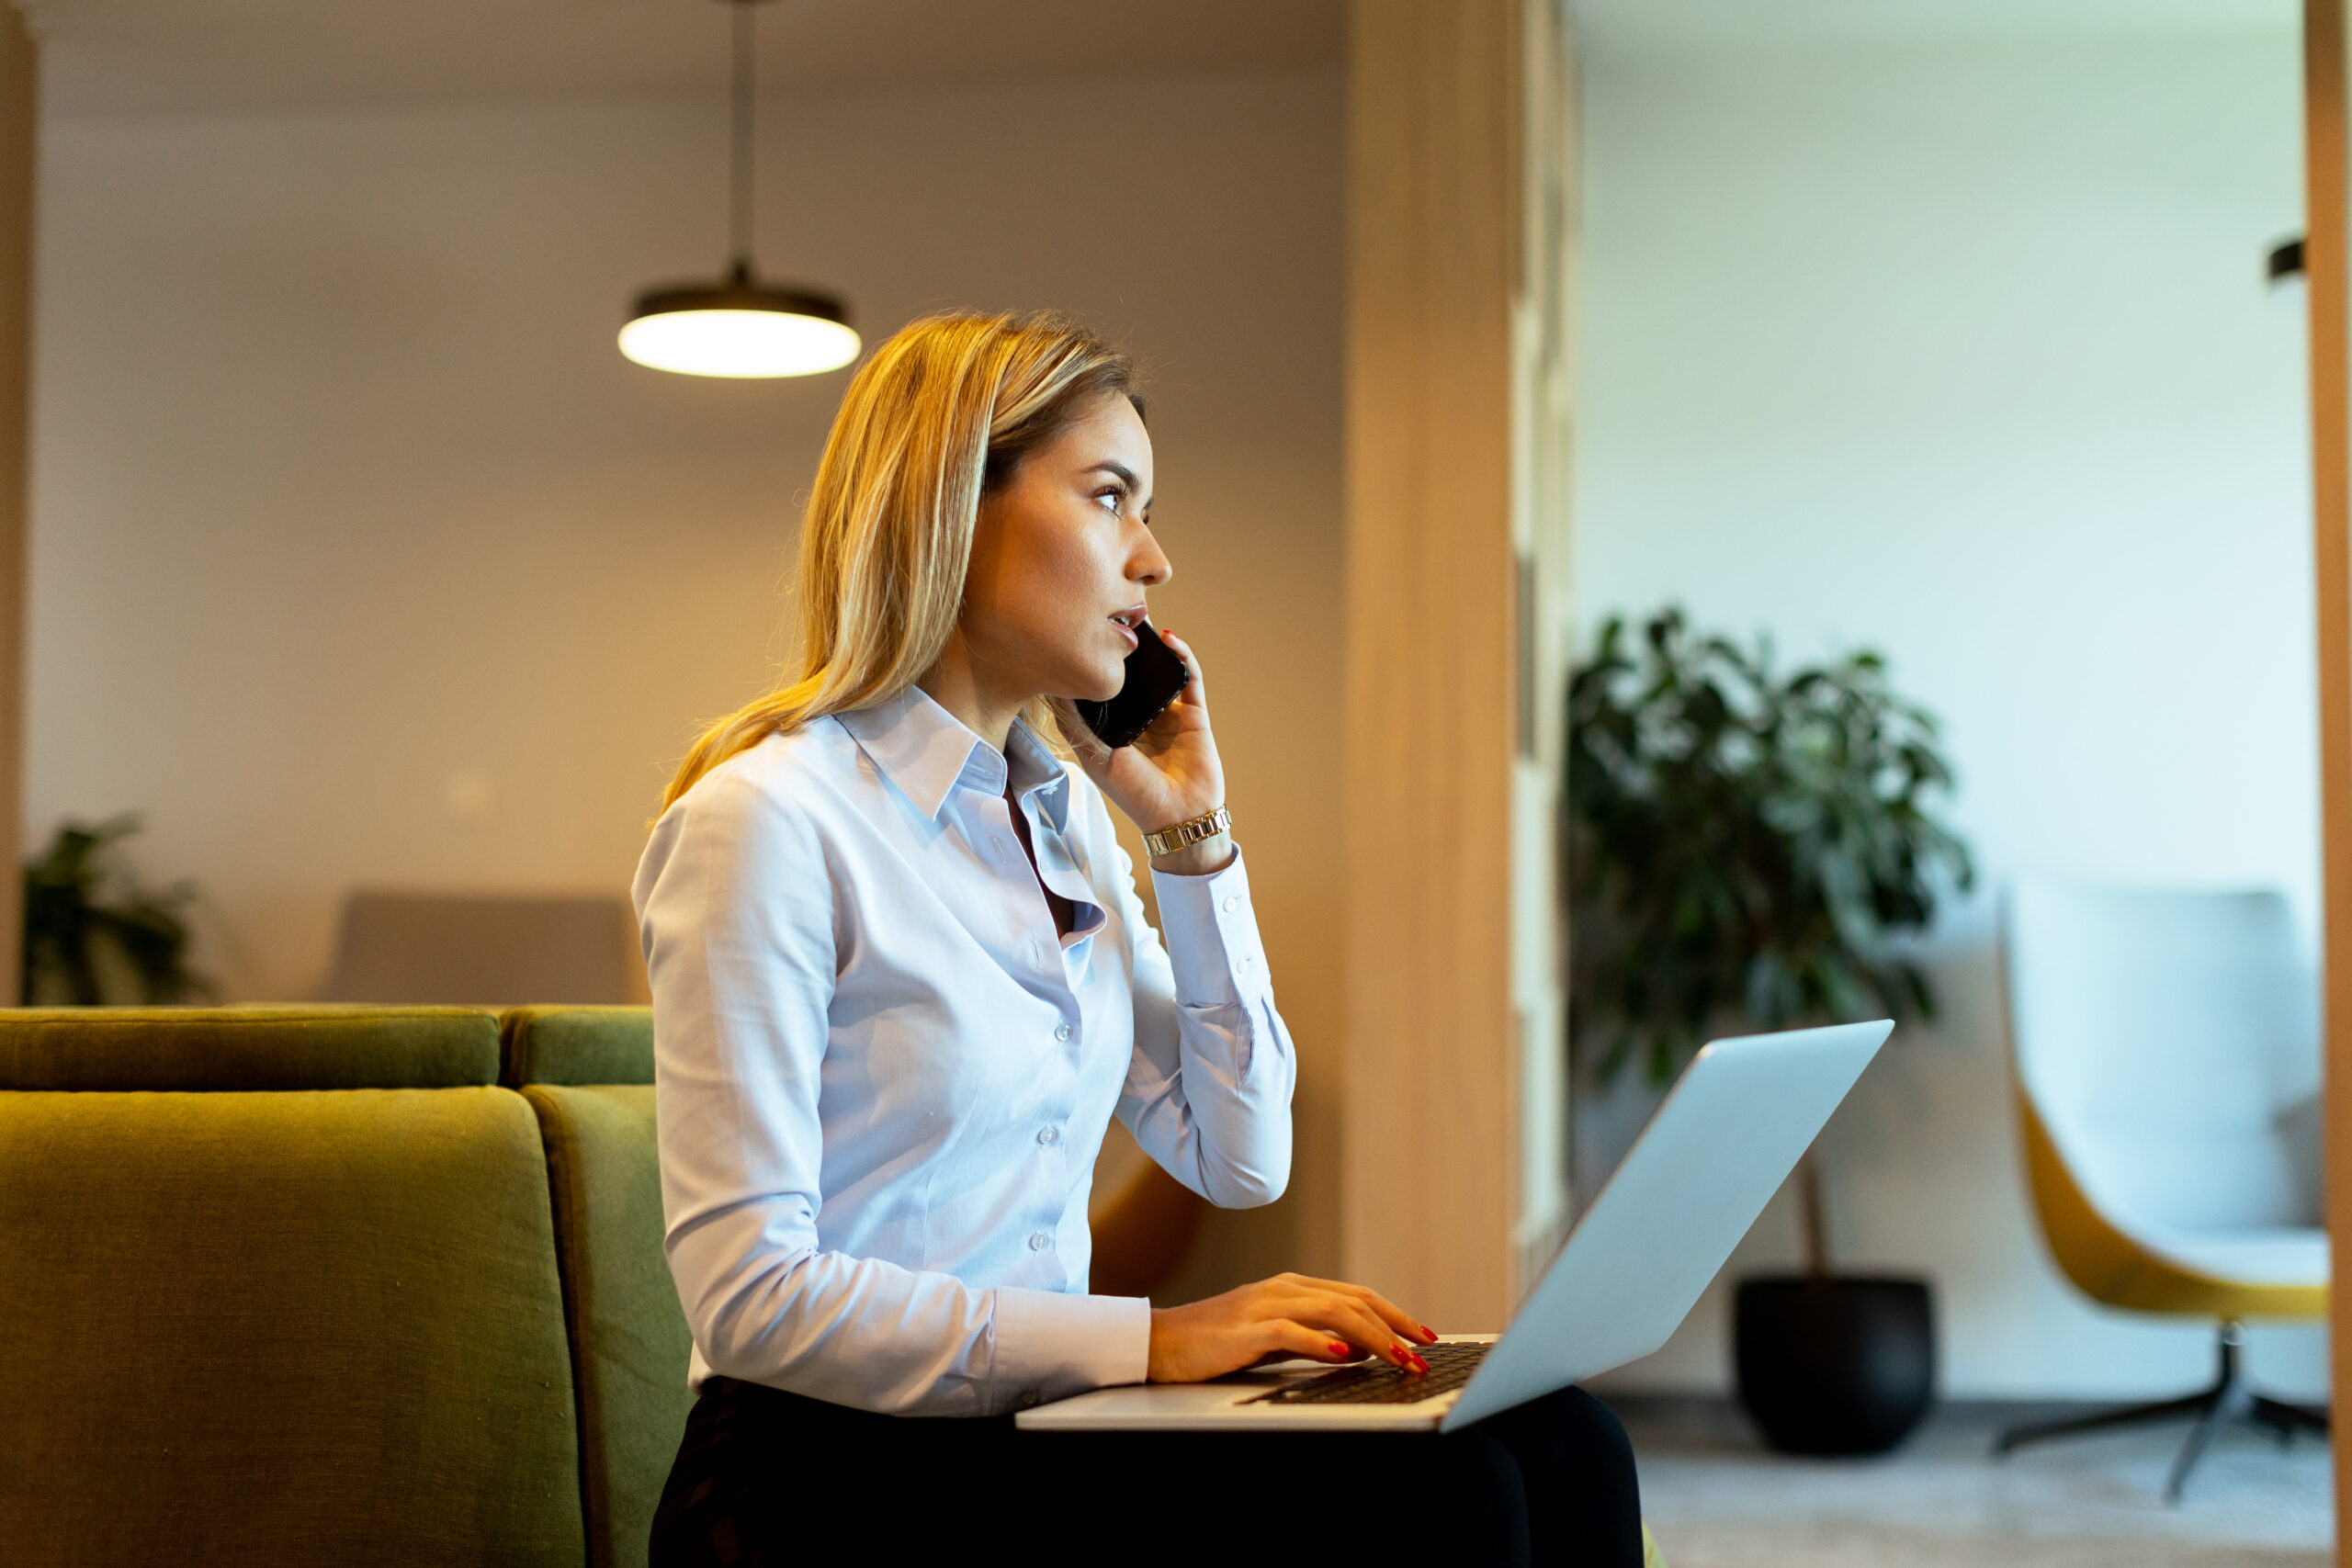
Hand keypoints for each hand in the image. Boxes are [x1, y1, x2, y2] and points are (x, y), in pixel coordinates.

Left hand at [1050, 629, 1230, 874]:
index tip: (1078, 632)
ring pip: (1158, 669)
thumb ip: (1075, 725)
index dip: (1091, 660)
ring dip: (1151, 644)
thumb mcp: (1094, 758)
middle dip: (1122, 644)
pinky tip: (1168, 638)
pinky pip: (1188, 677)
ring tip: (1138, 616)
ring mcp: (1166, 712)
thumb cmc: (1133, 794)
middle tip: (1110, 612)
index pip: (1099, 686)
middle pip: (1129, 672)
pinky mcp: (1192, 713)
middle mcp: (1138, 716)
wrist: (1178, 817)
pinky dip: (1182, 655)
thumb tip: (1052, 687)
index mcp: (1112, 727)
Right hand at [1146, 1272, 1441, 1383]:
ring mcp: (1265, 1305)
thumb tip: (1359, 1349)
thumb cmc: (1217, 1343)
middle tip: (1423, 1354)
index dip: (1395, 1314)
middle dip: (1395, 1328)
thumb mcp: (1275, 1339)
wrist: (1162, 1342)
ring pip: (1332, 1312)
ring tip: (1399, 1359)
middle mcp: (1283, 1289)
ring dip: (1373, 1337)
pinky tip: (1343, 1353)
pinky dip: (1321, 1341)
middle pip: (1353, 1301)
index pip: (1356, 1295)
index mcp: (1292, 1287)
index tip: (1424, 1336)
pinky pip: (1290, 1332)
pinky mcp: (1246, 1330)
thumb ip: (1315, 1339)